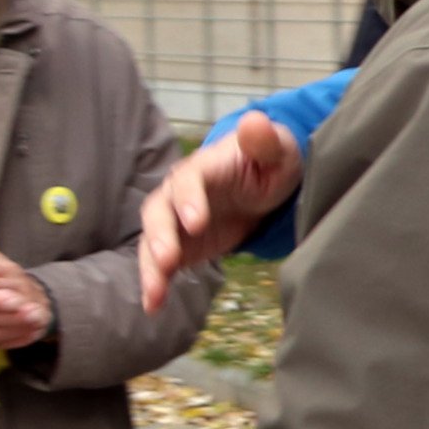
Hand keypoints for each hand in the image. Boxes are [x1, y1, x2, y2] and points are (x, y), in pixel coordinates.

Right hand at [139, 112, 305, 310]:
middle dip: (162, 236)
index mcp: (204, 167)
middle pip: (160, 212)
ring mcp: (175, 220)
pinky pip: (161, 264)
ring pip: (153, 241)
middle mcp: (180, 193)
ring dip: (151, 266)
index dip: (190, 199)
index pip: (190, 180)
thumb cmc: (271, 162)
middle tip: (167, 260)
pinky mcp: (179, 245)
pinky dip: (155, 283)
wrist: (263, 185)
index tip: (195, 222)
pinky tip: (153, 306)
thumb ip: (265, 141)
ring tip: (154, 292)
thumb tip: (255, 121)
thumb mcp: (277, 150)